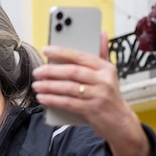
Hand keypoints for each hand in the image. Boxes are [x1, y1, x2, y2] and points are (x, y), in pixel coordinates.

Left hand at [32, 32, 149, 155]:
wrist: (119, 121)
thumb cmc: (109, 95)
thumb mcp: (109, 74)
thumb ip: (102, 54)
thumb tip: (101, 34)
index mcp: (105, 68)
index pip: (81, 56)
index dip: (62, 52)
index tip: (46, 49)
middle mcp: (103, 80)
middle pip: (72, 72)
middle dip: (52, 71)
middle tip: (37, 72)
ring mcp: (98, 96)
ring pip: (68, 88)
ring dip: (49, 86)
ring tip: (36, 85)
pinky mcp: (91, 110)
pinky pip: (68, 103)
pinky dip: (53, 100)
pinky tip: (42, 97)